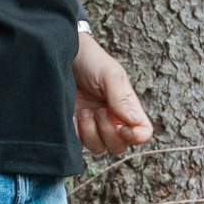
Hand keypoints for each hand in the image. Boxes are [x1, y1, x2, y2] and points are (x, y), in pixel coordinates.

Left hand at [74, 30, 150, 158]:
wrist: (60, 56)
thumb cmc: (90, 61)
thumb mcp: (110, 75)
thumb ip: (121, 99)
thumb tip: (134, 123)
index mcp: (127, 107)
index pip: (142, 132)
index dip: (137, 137)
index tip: (124, 129)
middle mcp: (112, 120)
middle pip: (120, 146)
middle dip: (108, 132)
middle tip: (98, 111)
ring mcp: (92, 125)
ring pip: (99, 148)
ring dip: (90, 132)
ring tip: (83, 111)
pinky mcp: (73, 128)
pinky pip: (78, 144)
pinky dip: (76, 133)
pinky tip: (72, 115)